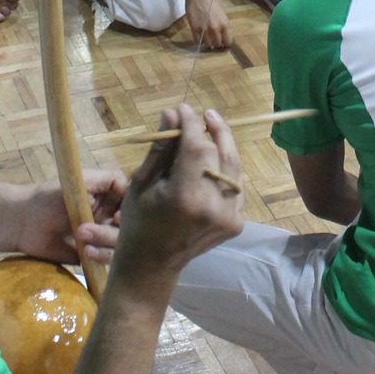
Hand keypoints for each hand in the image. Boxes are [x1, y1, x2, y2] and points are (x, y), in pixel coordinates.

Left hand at [10, 171, 124, 265]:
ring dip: (107, 241)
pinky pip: (109, 260)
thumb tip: (133, 188)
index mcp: (111, 198)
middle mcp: (111, 218)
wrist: (24, 223)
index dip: (132, 210)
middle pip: (133, 228)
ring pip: (124, 246)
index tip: (119, 214)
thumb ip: (109, 179)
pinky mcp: (95, 256)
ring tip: (83, 234)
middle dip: (118, 228)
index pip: (135, 204)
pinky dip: (102, 255)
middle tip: (105, 223)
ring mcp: (104, 238)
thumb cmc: (50, 197)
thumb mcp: (80, 182)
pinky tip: (87, 250)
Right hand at [114, 105, 244, 284]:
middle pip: (220, 154)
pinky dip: (226, 169)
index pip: (197, 147)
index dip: (192, 124)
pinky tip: (215, 159)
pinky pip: (235, 185)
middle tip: (203, 114)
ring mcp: (229, 217)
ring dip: (223, 146)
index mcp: (185, 196)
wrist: (153, 264)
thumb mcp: (142, 182)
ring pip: (233, 168)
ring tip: (212, 128)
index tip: (184, 109)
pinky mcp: (236, 223)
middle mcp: (213, 206)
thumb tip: (173, 114)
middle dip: (211, 131)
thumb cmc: (138, 220)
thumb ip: (162, 148)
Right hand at [183, 0, 230, 50]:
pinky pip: (198, 40)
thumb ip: (223, 24)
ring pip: (208, 44)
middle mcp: (215, 28)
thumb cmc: (211, 0)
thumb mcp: (222, 13)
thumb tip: (223, 35)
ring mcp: (204, 29)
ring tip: (208, 40)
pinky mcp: (194, 28)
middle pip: (218, 44)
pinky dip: (200, 41)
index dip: (226, 43)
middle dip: (217, 44)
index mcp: (225, 24)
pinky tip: (201, 38)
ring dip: (208, 43)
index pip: (228, 41)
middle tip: (215, 42)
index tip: (224, 43)